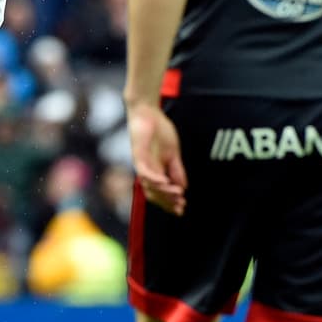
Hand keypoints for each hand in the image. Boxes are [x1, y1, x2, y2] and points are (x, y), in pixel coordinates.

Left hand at [126, 101, 187, 215]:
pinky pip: (144, 171)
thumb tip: (183, 187)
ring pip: (149, 185)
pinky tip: (165, 182)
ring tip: (177, 194)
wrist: (147, 112)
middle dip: (167, 202)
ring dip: (164, 192)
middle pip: (154, 194)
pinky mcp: (138, 154)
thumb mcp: (173, 153)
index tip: (182, 209)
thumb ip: (177, 170)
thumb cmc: (159, 131)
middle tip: (180, 206)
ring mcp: (142, 163)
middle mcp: (147, 171)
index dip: (170, 202)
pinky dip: (154, 179)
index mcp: (155, 171)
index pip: (161, 192)